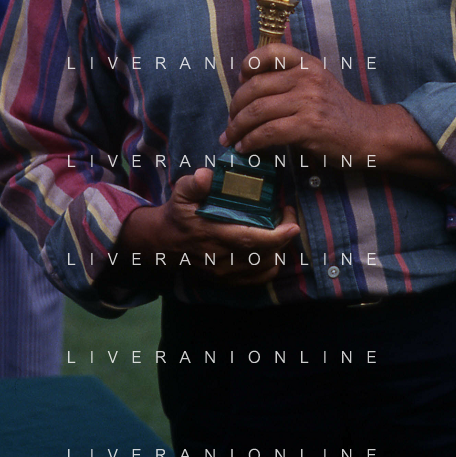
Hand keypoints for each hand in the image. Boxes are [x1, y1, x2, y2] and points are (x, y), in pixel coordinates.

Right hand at [114, 167, 300, 286]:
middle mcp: (220, 259)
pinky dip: (271, 265)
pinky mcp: (226, 281)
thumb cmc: (177, 214)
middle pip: (263, 255)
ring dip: (279, 249)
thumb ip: (195, 183)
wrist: (162, 243)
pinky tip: (271, 248)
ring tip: (280, 229)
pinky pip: (258, 279)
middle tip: (289, 215)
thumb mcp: (181, 193)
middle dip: (283, 237)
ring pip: (264, 268)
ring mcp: (224, 274)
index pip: (249, 240)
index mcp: (211, 235)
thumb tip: (208, 175)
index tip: (293, 223)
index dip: (276, 235)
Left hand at [222, 44, 455, 181]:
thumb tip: (247, 94)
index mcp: (308, 64)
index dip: (249, 64)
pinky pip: (267, 133)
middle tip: (229, 122)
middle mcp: (307, 77)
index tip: (240, 81)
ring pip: (257, 111)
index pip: (270, 52)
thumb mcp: (317, 85)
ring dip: (237, 128)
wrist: (368, 134)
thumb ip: (289, 82)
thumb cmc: (338, 113)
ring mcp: (308, 101)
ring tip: (230, 139)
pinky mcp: (308, 126)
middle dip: (234, 107)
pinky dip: (250, 142)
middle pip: (255, 87)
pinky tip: (245, 149)